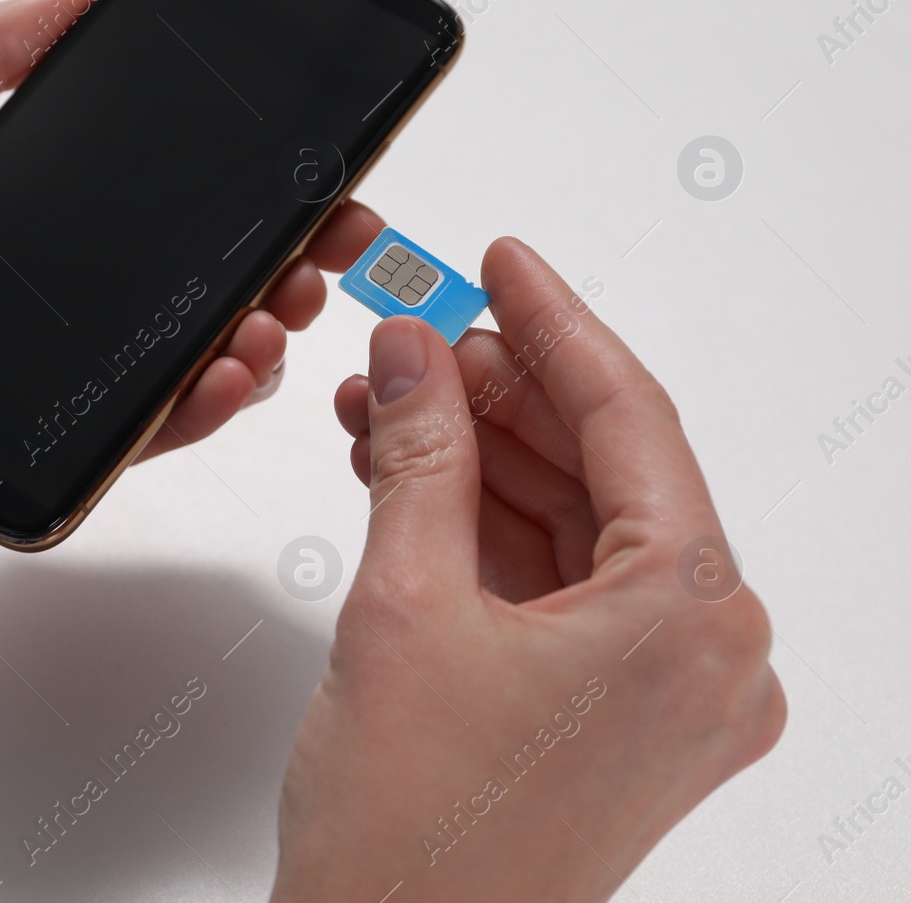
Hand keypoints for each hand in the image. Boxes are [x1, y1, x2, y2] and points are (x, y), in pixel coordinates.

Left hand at [0, 0, 383, 500]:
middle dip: (262, 262)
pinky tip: (221, 384)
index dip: (225, 183)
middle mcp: (15, 282)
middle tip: (323, 248)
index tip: (301, 173)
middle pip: (166, 277)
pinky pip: (101, 437)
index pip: (135, 187)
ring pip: (153, 359)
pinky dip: (174, 420)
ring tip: (277, 316)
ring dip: (237, 340)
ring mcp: (11, 365)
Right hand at [272, 238, 784, 900]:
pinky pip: (560, 587)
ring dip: (482, 459)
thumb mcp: (403, 604)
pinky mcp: (613, 716)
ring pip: (578, 527)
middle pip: (606, 470)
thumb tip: (412, 354)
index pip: (629, 419)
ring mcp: (664, 694)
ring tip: (390, 402)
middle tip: (416, 333)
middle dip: (500, 394)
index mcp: (694, 622)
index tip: (500, 261)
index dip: (553, 323)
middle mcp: (707, 659)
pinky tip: (412, 478)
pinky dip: (487, 529)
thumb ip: (418, 454)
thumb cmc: (414, 836)